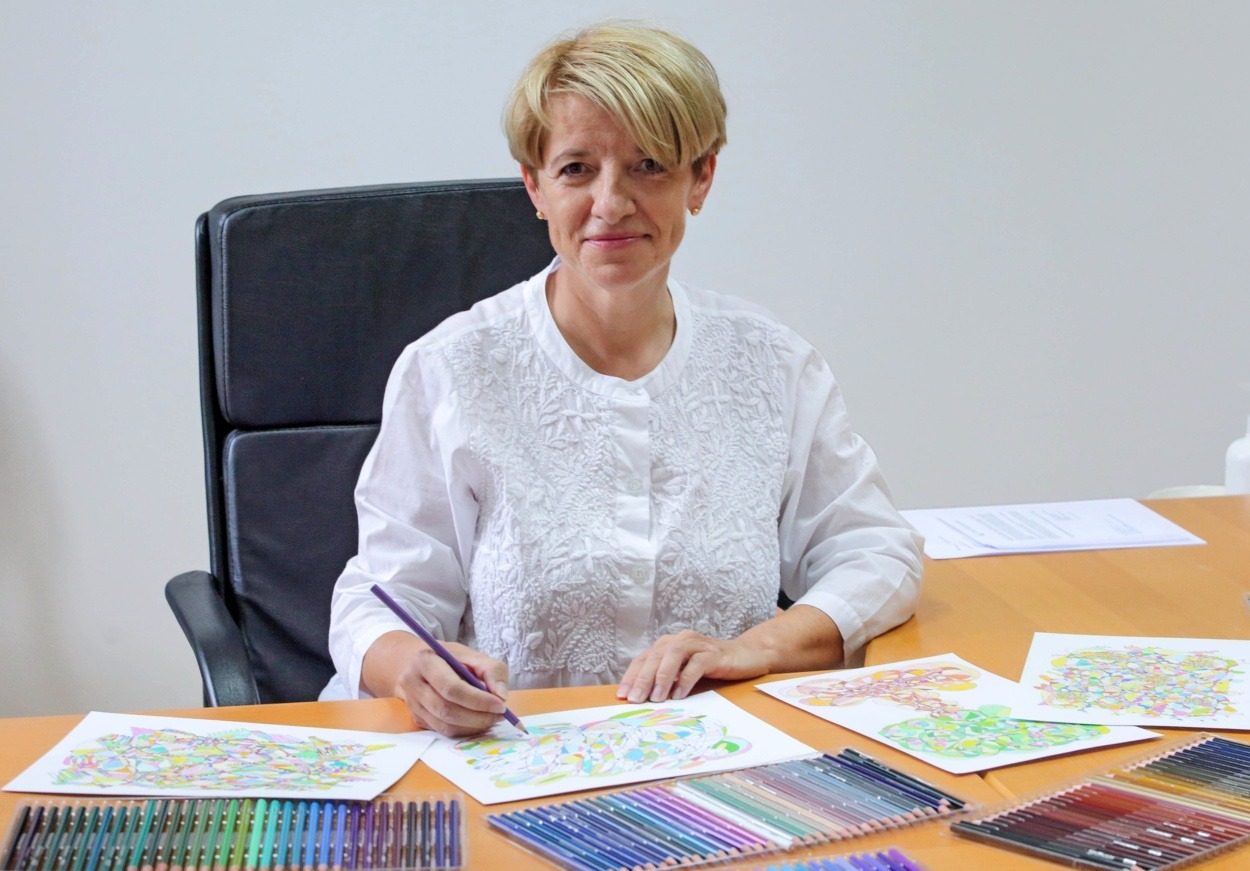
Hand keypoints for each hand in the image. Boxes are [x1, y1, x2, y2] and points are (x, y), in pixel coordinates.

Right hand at [364, 631, 509, 736]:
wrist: (415, 663)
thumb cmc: (447, 658)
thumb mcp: (471, 655)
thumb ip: (491, 670)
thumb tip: (502, 697)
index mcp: (425, 661)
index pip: (451, 688)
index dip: (478, 700)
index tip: (500, 705)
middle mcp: (412, 684)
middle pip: (447, 710)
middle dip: (478, 717)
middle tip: (500, 716)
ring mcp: (412, 704)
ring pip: (444, 725)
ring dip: (473, 726)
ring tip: (491, 719)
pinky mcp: (417, 719)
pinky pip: (443, 731)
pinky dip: (464, 730)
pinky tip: (477, 722)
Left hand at [615, 630, 769, 703]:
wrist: (747, 656)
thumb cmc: (712, 667)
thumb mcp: (684, 672)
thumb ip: (667, 679)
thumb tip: (643, 698)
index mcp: (669, 644)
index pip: (644, 658)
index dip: (632, 676)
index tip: (623, 695)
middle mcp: (681, 640)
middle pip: (656, 656)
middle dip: (643, 679)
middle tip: (635, 700)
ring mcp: (698, 645)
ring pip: (674, 656)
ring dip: (662, 677)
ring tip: (656, 698)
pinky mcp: (715, 654)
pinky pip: (697, 664)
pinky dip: (685, 679)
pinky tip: (679, 695)